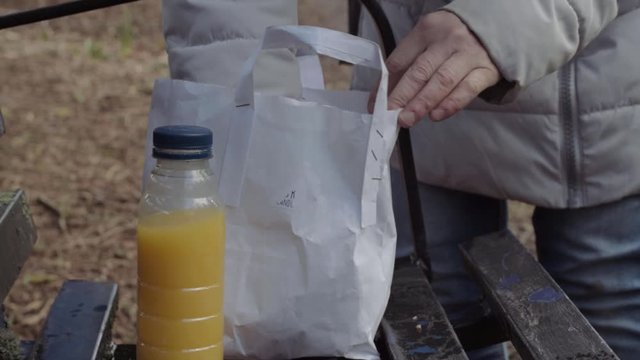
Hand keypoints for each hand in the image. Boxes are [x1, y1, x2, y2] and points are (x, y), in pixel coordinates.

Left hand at [384, 11, 499, 125]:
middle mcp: (448, 40)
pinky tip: (436, 116)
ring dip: (423, 103)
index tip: (375, 105)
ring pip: (442, 81)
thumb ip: (409, 65)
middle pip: (420, 71)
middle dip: (403, 96)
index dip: (386, 85)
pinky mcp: (487, 70)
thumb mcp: (430, 42)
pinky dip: (451, 104)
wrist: (497, 29)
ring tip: (408, 119)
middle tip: (391, 115)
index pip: (400, 59)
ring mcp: (469, 54)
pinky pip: (467, 89)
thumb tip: (383, 96)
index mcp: (427, 30)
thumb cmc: (454, 40)